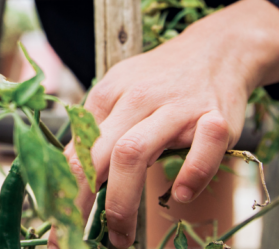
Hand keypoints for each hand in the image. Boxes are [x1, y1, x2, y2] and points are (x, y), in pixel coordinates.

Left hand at [59, 0, 278, 247]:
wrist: (217, 48)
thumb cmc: (161, 78)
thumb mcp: (121, 90)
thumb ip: (97, 125)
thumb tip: (68, 169)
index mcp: (111, 93)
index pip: (79, 146)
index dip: (65, 189)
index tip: (60, 222)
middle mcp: (139, 99)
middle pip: (102, 153)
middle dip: (87, 201)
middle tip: (83, 237)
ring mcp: (178, 108)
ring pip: (136, 151)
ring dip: (123, 200)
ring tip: (120, 235)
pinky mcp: (216, 117)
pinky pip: (203, 147)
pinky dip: (191, 174)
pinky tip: (181, 196)